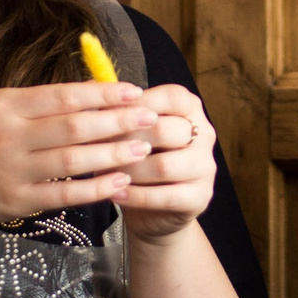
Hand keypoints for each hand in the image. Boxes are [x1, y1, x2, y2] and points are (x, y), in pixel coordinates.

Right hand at [0, 80, 159, 231]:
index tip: (135, 91)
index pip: (63, 95)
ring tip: (144, 148)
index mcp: (3, 105)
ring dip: (114, 154)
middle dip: (118, 121)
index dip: (103, 94)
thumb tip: (92, 92)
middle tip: (151, 117)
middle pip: (74, 126)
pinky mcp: (16, 202)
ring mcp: (11, 171)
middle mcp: (6, 135)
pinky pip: (64, 194)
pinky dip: (95, 188)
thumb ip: (36, 103)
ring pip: (73, 160)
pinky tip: (120, 183)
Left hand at [115, 84, 219, 244]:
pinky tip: (116, 193)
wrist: (153, 208)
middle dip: (127, 141)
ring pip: (165, 166)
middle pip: (166, 130)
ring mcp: (206, 166)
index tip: (108, 115)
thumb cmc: (137, 159)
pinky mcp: (201, 196)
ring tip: (106, 174)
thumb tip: (91, 89)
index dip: (139, 104)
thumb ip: (117, 111)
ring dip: (130, 170)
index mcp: (190, 108)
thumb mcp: (128, 131)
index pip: (172, 97)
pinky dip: (136, 196)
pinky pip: (167, 196)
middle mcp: (205, 134)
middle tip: (99, 149)